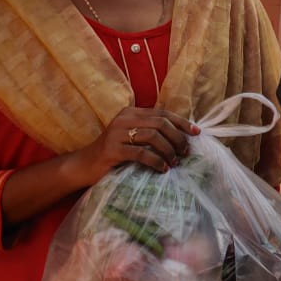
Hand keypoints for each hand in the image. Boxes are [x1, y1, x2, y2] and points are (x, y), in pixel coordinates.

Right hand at [69, 106, 198, 184]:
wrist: (84, 165)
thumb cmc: (114, 153)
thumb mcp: (133, 137)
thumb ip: (151, 132)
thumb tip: (183, 136)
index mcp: (131, 112)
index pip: (163, 114)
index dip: (182, 123)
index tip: (197, 133)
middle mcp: (124, 119)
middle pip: (161, 124)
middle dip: (178, 138)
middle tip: (186, 152)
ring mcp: (117, 133)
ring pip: (153, 137)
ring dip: (169, 150)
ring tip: (176, 162)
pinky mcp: (113, 149)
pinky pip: (141, 153)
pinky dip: (156, 161)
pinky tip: (163, 168)